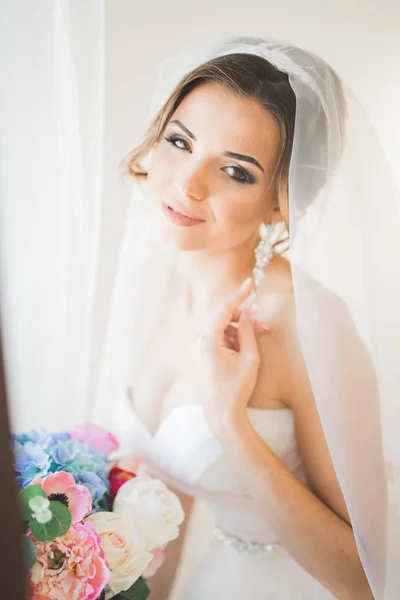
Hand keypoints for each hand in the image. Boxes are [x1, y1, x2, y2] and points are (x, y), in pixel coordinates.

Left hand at [194, 278, 267, 436]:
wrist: (221, 413)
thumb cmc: (236, 388)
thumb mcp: (249, 358)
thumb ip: (250, 331)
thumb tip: (250, 312)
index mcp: (208, 340)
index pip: (224, 309)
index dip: (239, 295)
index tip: (250, 283)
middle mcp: (199, 341)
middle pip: (223, 318)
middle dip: (244, 318)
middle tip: (263, 325)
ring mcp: (198, 348)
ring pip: (221, 328)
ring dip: (239, 330)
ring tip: (257, 341)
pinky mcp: (201, 354)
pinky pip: (217, 338)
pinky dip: (232, 339)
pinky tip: (244, 350)